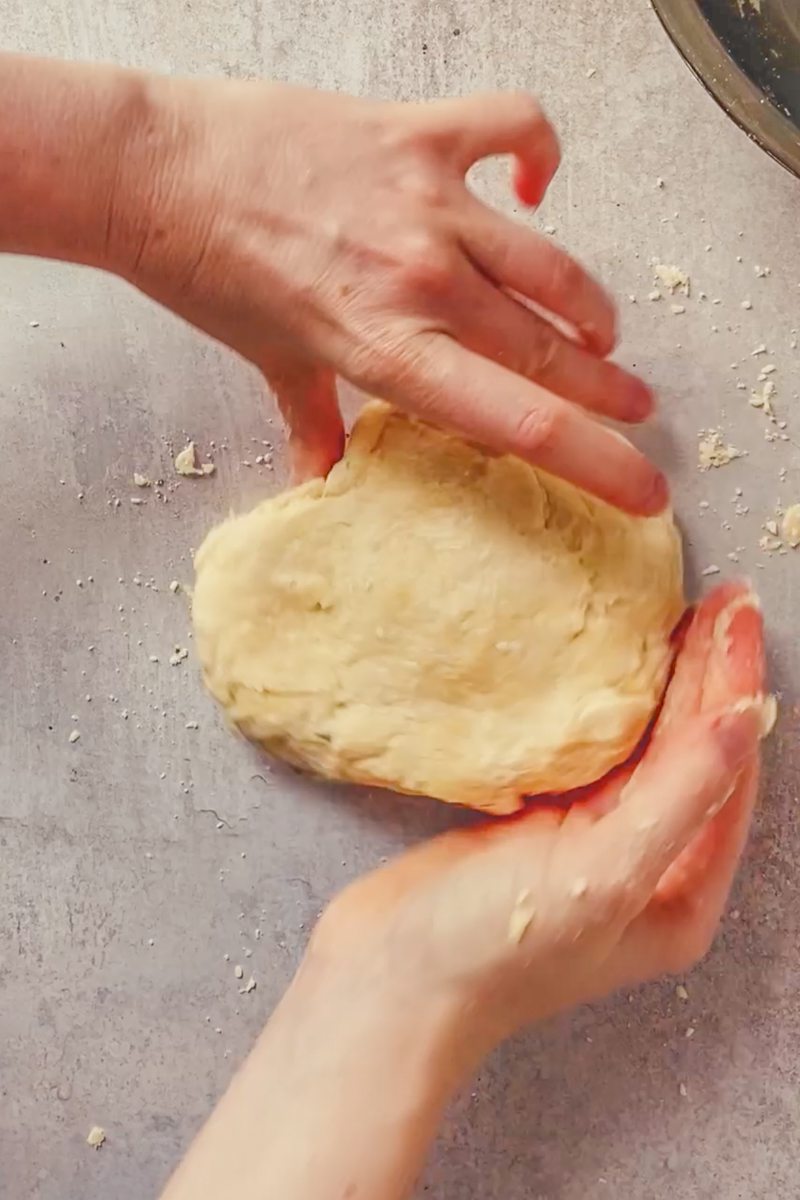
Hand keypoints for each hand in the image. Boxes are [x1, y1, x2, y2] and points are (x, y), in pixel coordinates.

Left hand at [115, 79, 665, 512]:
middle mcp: (422, 283)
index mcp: (390, 353)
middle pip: (552, 350)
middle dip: (608, 389)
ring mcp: (426, 203)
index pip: (522, 421)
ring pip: (550, 262)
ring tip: (602, 330)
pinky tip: (536, 184)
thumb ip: (314, 424)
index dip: (599, 462)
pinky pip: (515, 129)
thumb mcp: (270, 363)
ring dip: (588, 306)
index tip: (647, 485)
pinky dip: (540, 152)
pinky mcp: (418, 135)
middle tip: (638, 408)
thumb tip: (320, 482)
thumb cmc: (208, 271)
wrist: (155, 174)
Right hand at [310, 582, 766, 1048]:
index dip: (735, 690)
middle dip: (709, 676)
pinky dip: (606, 704)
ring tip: (682, 613)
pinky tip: (611, 661)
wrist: (384, 981)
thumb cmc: (494, 950)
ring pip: (644, 747)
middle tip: (723, 598)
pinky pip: (591, 751)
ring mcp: (592, 844)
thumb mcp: (601, 877)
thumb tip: (745, 716)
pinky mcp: (541, 824)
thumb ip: (679, 796)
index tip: (737, 616)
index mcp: (682, 895)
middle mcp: (649, 867)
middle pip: (692, 753)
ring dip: (663, 683)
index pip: (726, 772)